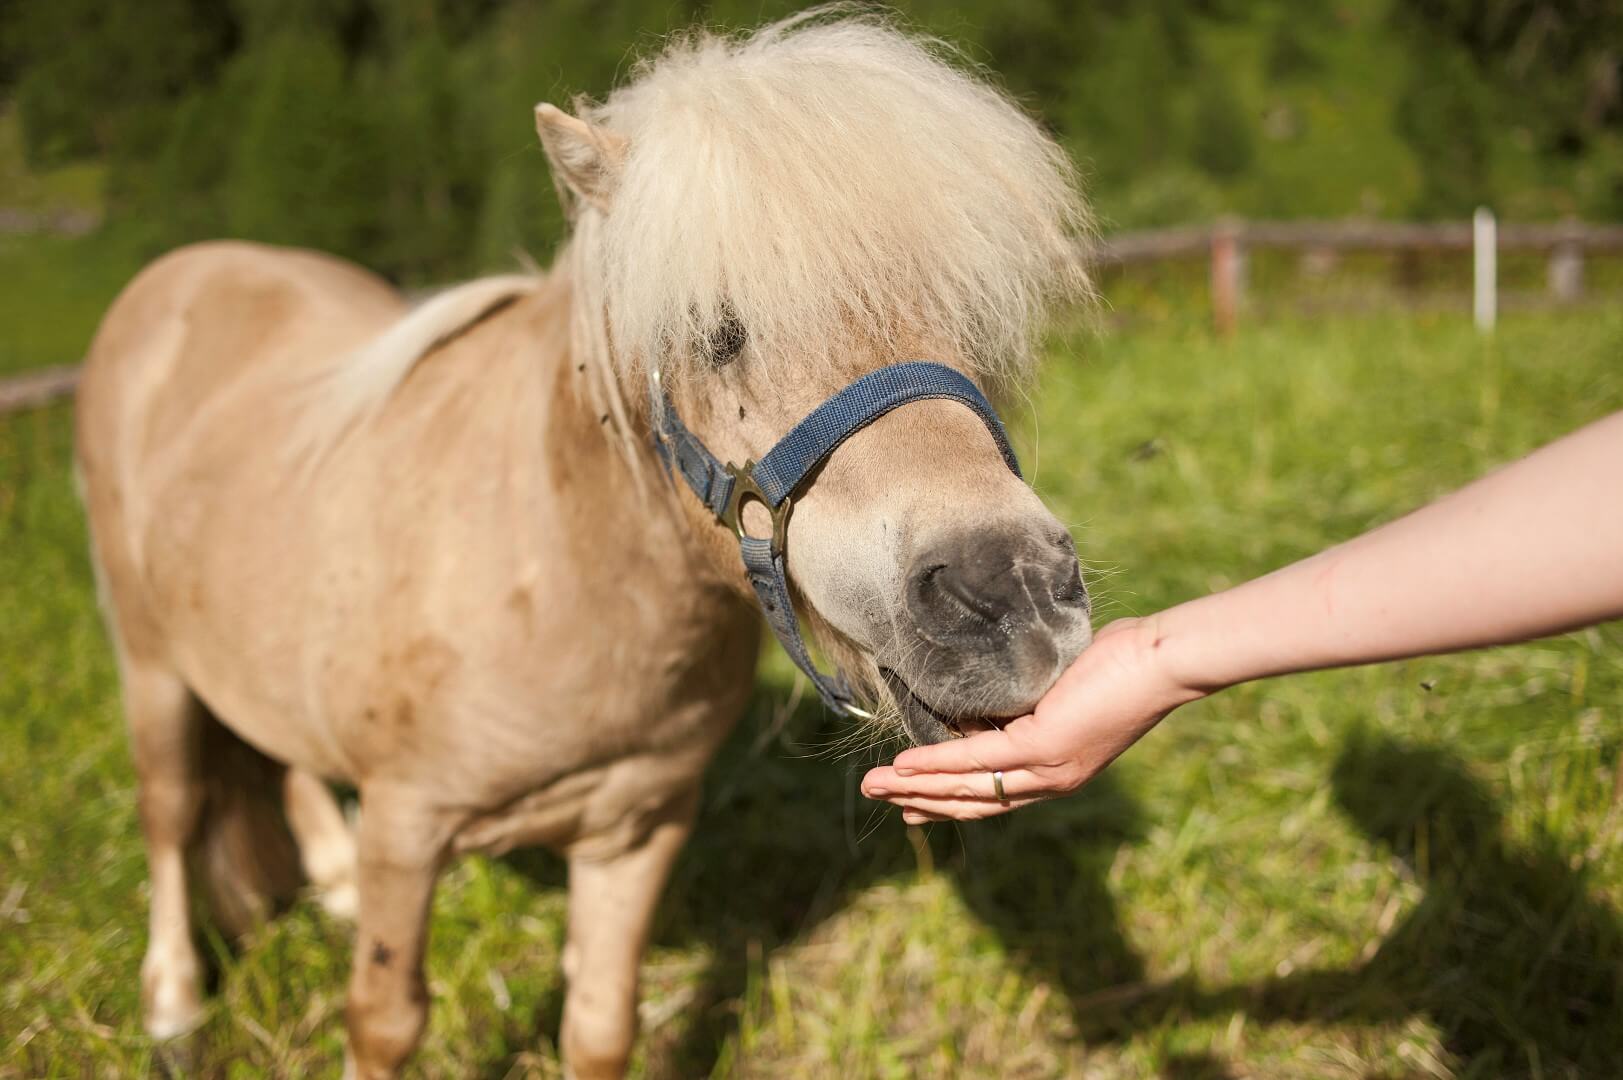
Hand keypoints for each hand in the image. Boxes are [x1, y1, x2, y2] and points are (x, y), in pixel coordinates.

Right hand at [861, 616, 1203, 821]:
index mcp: (1059, 770)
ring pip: (969, 786)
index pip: (995, 796)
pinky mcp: (1044, 745)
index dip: (950, 803)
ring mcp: (1048, 767)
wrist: (1164, 659)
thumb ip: (1031, 699)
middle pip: (974, 803)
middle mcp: (1052, 780)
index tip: (914, 806)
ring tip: (874, 787)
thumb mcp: (1065, 687)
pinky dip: (937, 764)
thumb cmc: (1126, 660)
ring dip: (916, 789)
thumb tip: (995, 687)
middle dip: (922, 803)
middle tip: (881, 801)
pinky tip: (904, 767)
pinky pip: (977, 758)